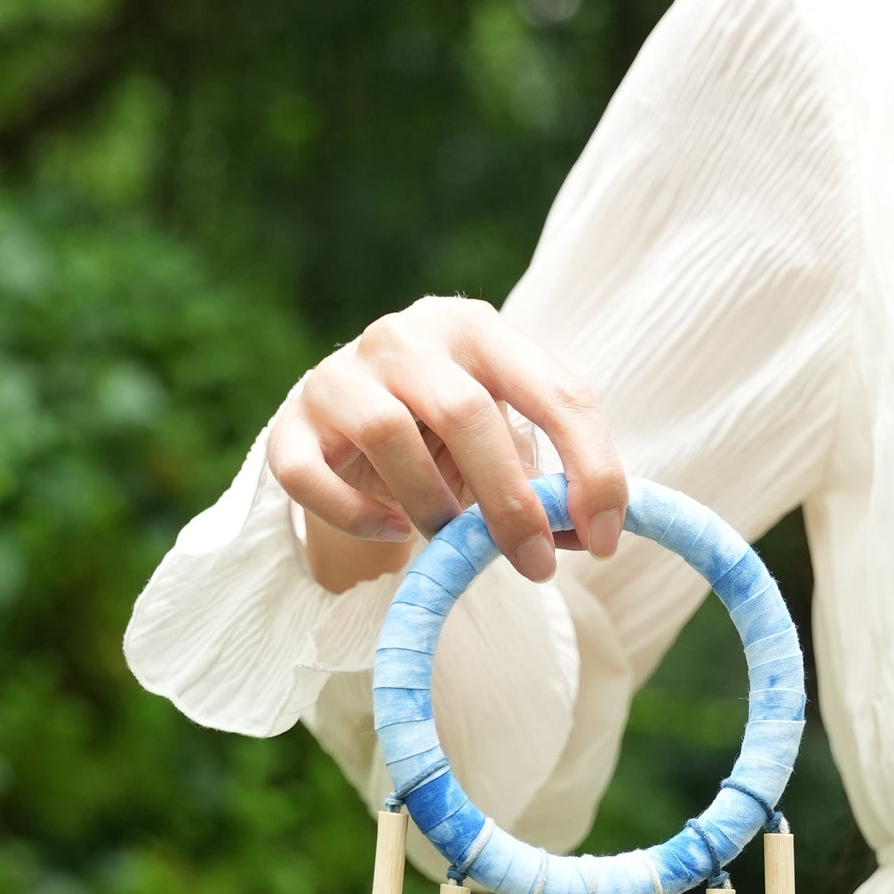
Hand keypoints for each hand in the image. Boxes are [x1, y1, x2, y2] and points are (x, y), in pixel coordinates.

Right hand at [267, 296, 626, 591]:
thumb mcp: (502, 438)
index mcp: (477, 328)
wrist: (348, 422)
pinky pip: (312, 475)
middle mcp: (406, 336)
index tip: (604, 538)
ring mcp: (340, 374)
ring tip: (447, 539)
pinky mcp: (290, 424)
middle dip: (511, 502)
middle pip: (468, 413)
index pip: (555, 390)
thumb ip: (544, 479)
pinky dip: (355, 514)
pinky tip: (390, 532)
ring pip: (388, 437)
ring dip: (431, 505)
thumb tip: (588, 536)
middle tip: (535, 565)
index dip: (591, 468)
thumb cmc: (443, 435)